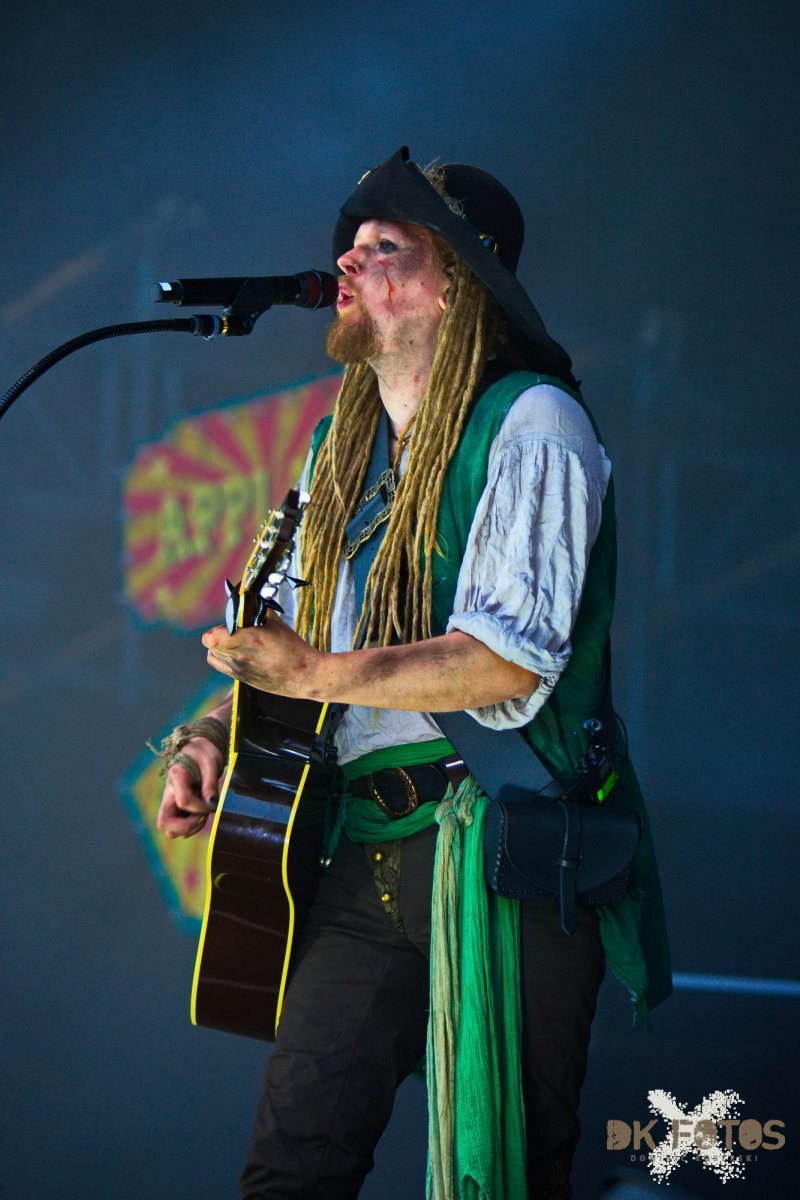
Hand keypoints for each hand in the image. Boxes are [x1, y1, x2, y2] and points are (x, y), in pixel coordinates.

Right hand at [156, 735, 225, 839]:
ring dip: (188, 829)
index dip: (200, 807)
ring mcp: (170, 801)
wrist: (198, 748)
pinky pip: (177, 826)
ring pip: (169, 828)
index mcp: (177, 777)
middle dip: (185, 827)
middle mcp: (169, 792)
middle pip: (164, 823)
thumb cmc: (204, 752)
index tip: (212, 803)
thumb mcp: (211, 763)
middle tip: (201, 817)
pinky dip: (189, 827)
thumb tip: (212, 805)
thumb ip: (210, 784)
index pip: (184, 801)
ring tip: (202, 814)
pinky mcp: (175, 806)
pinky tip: (200, 815)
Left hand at [202, 618, 320, 696]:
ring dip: (220, 646)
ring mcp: (238, 671)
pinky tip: (239, 653)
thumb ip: (258, 609)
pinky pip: (221, 666)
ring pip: (213, 655)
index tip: (230, 624)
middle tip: (237, 630)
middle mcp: (237, 657)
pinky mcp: (241, 679)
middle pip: (211, 644)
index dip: (217, 629)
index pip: (211, 638)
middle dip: (221, 634)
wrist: (304, 675)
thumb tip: (249, 599)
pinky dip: (224, 658)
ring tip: (236, 642)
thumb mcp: (276, 623)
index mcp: (245, 640)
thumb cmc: (292, 648)